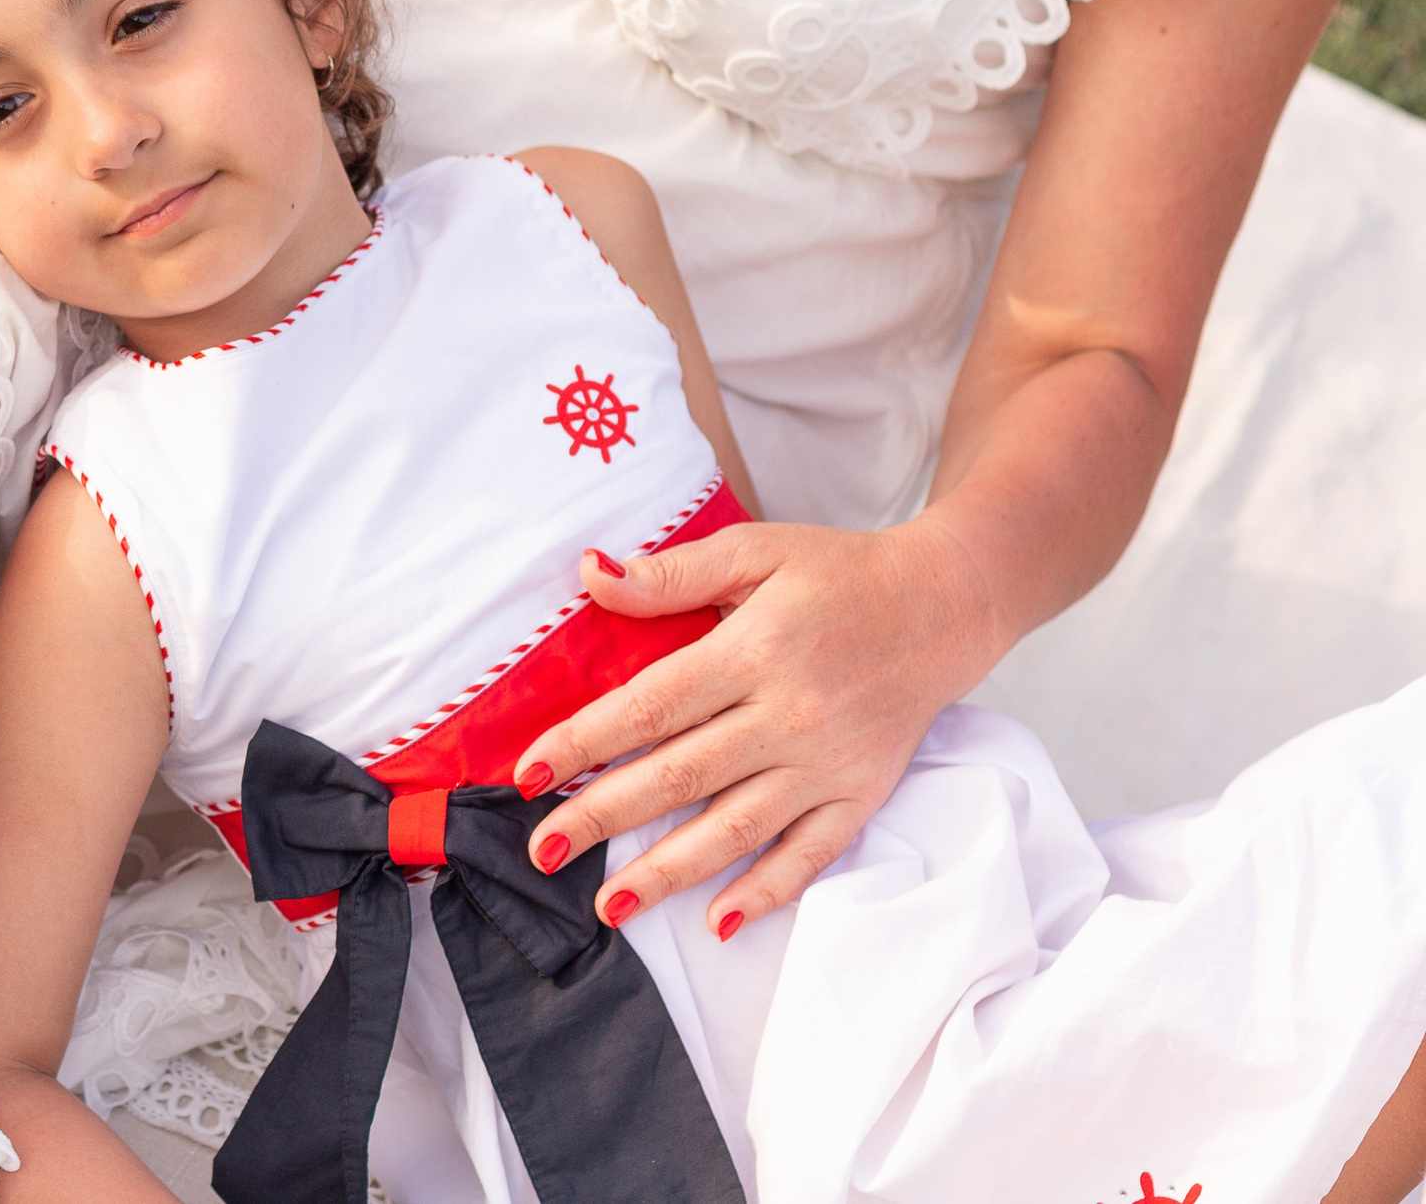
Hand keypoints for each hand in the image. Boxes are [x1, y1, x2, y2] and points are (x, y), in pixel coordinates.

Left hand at [511, 516, 1008, 939]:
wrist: (943, 605)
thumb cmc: (836, 574)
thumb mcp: (753, 550)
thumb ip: (671, 573)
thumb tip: (592, 574)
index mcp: (754, 651)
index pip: (651, 706)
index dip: (584, 743)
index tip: (528, 774)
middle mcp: (789, 715)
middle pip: (681, 776)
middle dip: (605, 817)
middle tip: (543, 851)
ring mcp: (828, 764)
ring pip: (736, 828)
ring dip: (669, 871)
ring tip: (609, 904)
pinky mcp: (861, 795)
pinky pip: (810, 855)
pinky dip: (767, 891)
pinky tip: (719, 920)